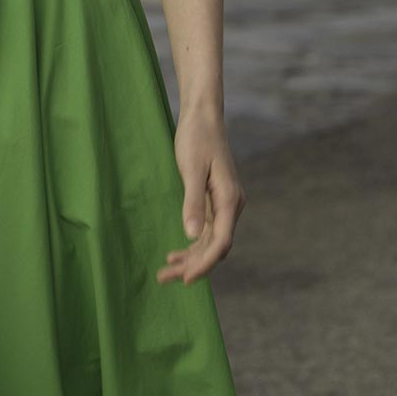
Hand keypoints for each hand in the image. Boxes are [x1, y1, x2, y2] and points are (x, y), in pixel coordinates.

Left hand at [156, 104, 245, 284]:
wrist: (203, 117)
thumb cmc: (196, 138)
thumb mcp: (191, 169)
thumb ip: (192, 202)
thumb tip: (191, 235)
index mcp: (229, 199)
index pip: (221, 242)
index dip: (204, 263)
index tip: (185, 279)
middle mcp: (231, 205)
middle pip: (216, 246)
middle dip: (193, 265)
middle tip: (164, 279)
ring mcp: (224, 204)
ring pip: (210, 241)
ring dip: (191, 257)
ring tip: (166, 272)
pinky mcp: (215, 200)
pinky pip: (207, 230)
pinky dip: (193, 244)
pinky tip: (176, 253)